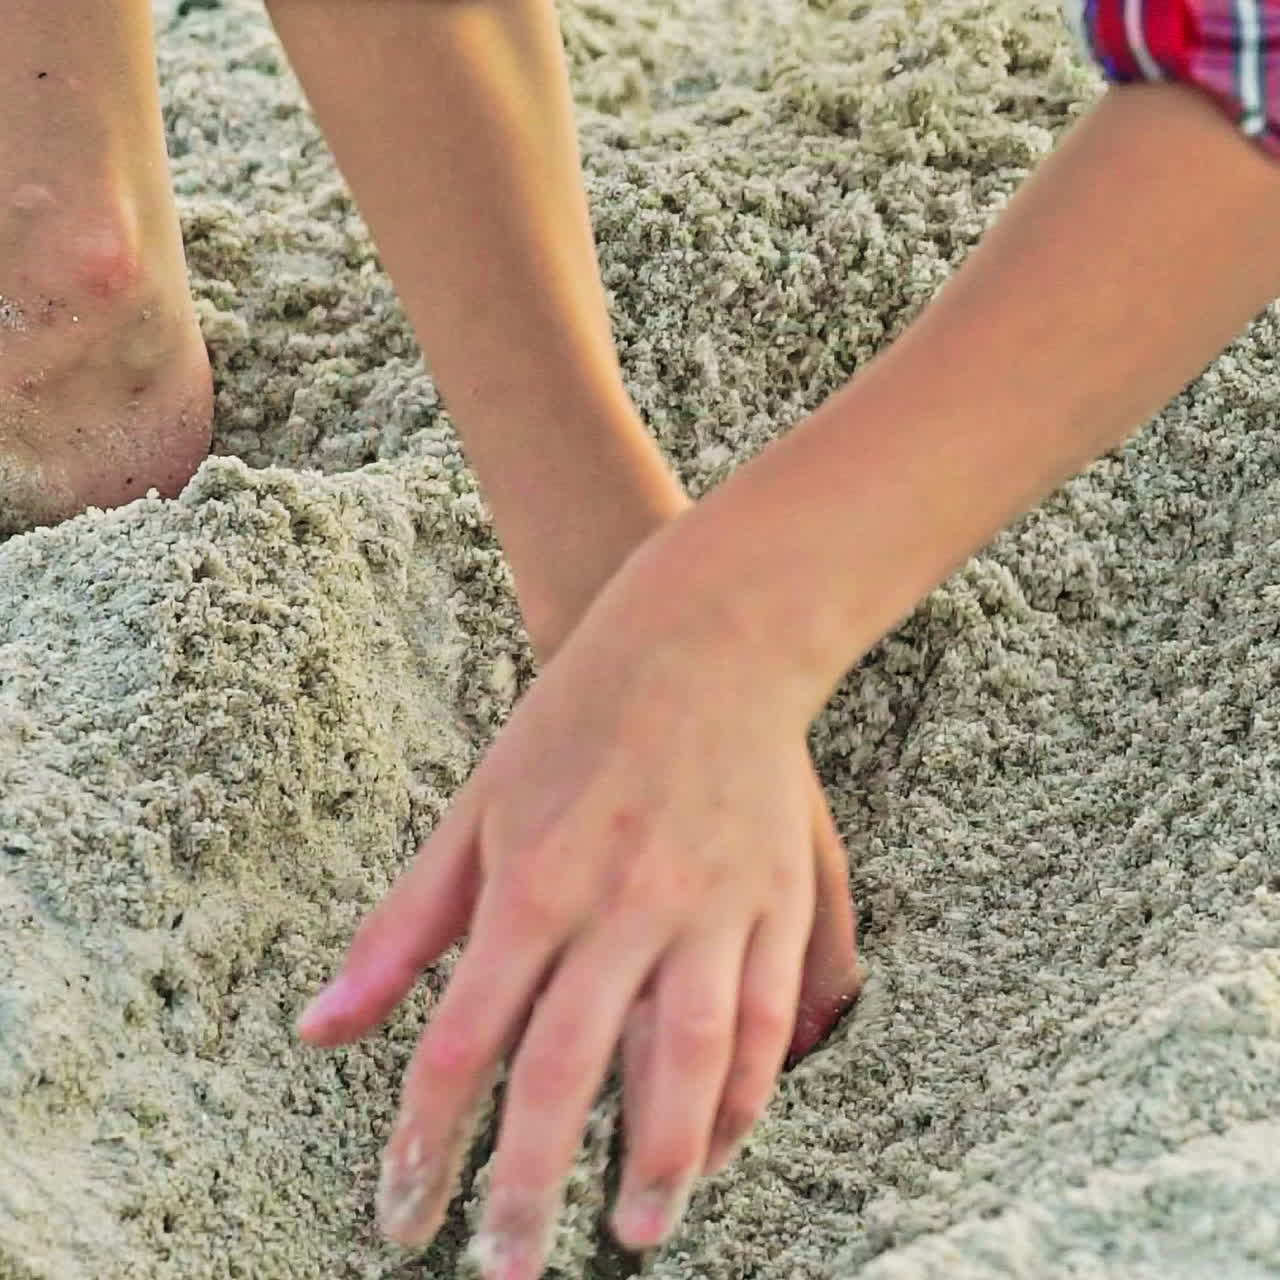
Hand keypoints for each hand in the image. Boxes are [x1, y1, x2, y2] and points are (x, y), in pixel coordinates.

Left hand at [296, 571, 859, 1277]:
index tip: (400, 1220)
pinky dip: (743, 1093)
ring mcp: (706, 905)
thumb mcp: (475, 809)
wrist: (705, 643)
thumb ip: (405, 926)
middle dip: (527, 1188)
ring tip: (634, 1232)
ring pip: (684, 1062)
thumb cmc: (576, 720)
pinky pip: (760, 1018)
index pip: (463, 1045)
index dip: (423, 1147)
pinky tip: (720, 1143)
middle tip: (505, 1273)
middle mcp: (620, 907)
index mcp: (533, 884)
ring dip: (656, 1160)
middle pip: (565, 1075)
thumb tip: (322, 1030)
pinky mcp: (769, 900)